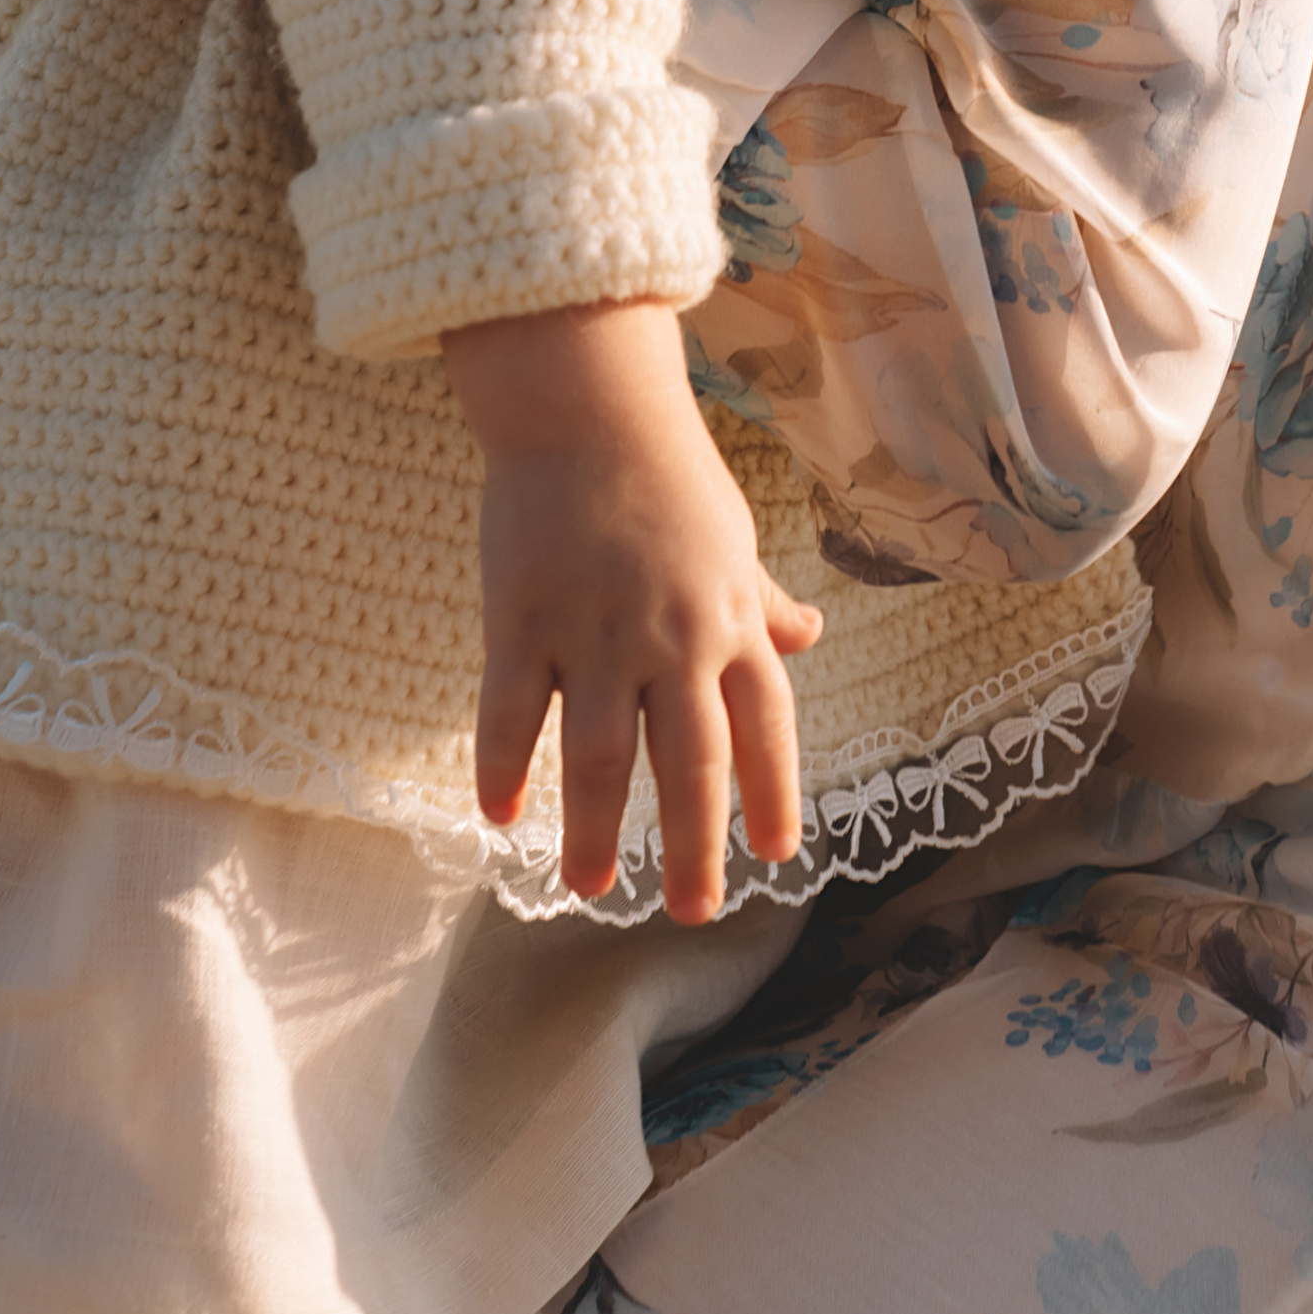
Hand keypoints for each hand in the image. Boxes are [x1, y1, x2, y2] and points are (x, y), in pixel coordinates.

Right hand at [440, 299, 823, 924]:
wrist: (586, 401)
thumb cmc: (665, 468)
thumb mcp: (730, 535)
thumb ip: (761, 602)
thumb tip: (811, 635)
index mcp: (729, 618)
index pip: (766, 725)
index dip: (774, 792)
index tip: (778, 854)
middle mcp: (672, 637)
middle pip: (689, 764)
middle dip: (692, 847)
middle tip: (690, 912)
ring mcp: (595, 631)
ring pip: (598, 756)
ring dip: (593, 830)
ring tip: (587, 889)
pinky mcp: (523, 617)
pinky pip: (511, 709)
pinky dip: (504, 765)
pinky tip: (501, 814)